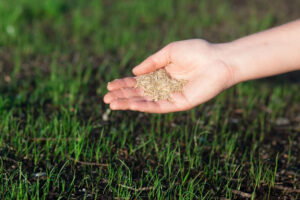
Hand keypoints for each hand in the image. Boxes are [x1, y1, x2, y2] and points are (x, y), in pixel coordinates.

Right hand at [103, 39, 234, 112]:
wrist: (219, 60)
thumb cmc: (197, 52)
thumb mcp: (169, 52)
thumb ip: (152, 62)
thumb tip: (134, 72)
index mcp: (162, 74)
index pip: (139, 81)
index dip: (124, 84)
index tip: (110, 85)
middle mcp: (165, 87)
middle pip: (139, 93)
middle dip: (123, 96)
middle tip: (106, 98)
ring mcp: (171, 96)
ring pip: (146, 102)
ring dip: (129, 103)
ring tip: (112, 105)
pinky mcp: (179, 103)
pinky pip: (159, 106)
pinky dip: (145, 107)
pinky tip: (132, 106)